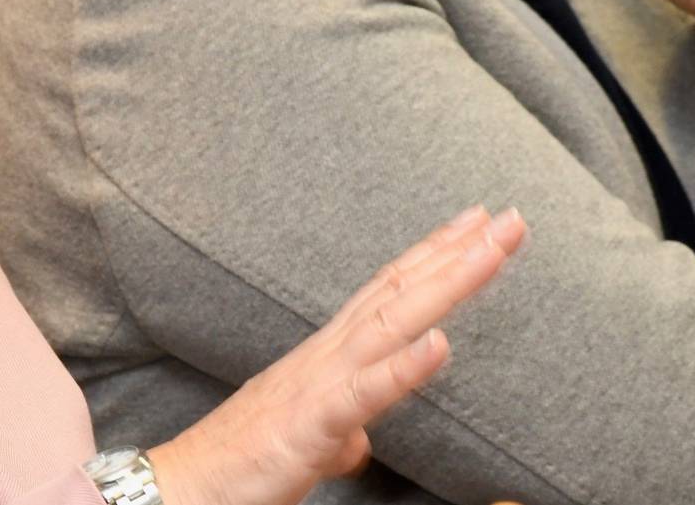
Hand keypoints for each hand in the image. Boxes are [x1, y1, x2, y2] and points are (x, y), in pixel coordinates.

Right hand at [147, 205, 524, 504]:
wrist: (183, 488)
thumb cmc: (242, 463)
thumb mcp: (308, 441)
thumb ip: (341, 426)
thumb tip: (363, 434)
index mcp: (330, 356)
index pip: (391, 292)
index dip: (436, 255)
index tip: (479, 222)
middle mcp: (327, 355)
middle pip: (400, 291)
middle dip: (458, 253)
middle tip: (511, 217)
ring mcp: (319, 384)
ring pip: (392, 323)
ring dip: (447, 284)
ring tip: (492, 252)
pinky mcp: (310, 425)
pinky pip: (363, 393)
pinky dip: (404, 366)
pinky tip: (441, 343)